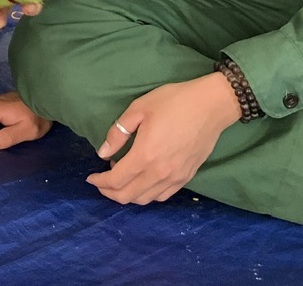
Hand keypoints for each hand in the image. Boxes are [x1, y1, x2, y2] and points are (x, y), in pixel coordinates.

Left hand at [87, 73, 240, 205]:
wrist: (211, 105)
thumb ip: (118, 133)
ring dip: (128, 195)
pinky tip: (142, 183)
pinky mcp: (187, 177)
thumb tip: (103, 153)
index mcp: (145, 155)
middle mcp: (159, 173)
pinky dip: (147, 195)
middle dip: (109, 192)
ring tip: (120, 181)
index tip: (91, 177)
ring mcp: (175, 178)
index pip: (116, 180)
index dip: (100, 182)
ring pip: (145, 199)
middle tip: (101, 181)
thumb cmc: (174, 101)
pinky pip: (162, 196)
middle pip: (128, 196)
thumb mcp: (139, 108)